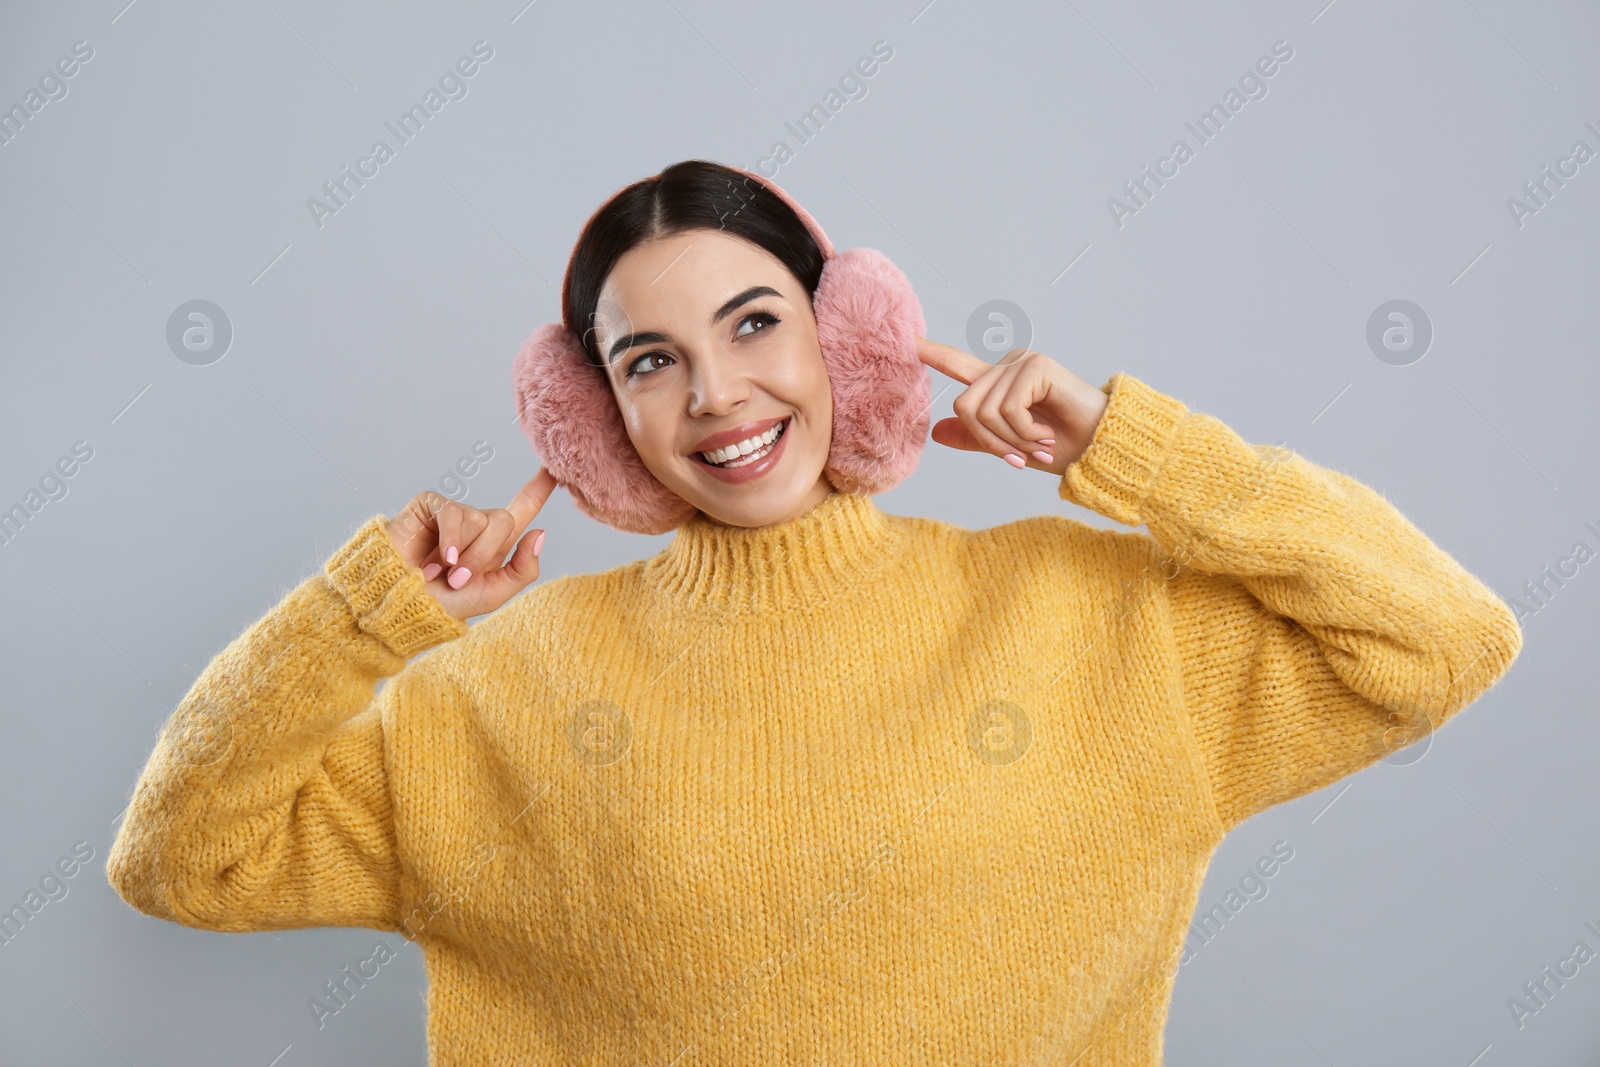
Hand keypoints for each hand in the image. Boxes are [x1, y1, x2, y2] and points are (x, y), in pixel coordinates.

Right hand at [385, 466, 558, 619]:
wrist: (401, 603)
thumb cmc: (443, 602)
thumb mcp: (492, 593)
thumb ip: (522, 569)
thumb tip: (540, 533)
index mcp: (495, 542)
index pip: (524, 507)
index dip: (540, 487)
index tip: (554, 466)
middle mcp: (477, 524)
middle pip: (505, 521)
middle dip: (485, 555)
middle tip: (461, 578)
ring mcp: (454, 513)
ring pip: (480, 520)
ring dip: (464, 554)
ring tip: (442, 571)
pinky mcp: (430, 505)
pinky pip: (453, 513)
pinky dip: (450, 540)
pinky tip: (437, 561)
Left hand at [917, 336, 1109, 475]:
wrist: (1101, 449)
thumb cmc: (1063, 447)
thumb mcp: (1010, 446)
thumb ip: (976, 437)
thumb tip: (936, 431)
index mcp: (998, 383)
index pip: (957, 364)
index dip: (932, 353)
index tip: (908, 339)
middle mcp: (1007, 366)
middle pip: (965, 407)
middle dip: (991, 442)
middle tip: (1021, 458)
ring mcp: (1021, 363)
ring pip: (983, 411)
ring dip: (1011, 441)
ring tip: (1039, 446)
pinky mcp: (1035, 366)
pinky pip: (1007, 409)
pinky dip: (1024, 433)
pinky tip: (1046, 435)